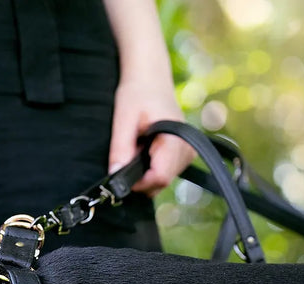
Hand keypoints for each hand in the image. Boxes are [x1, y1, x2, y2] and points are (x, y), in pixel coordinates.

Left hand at [109, 80, 194, 195]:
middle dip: (140, 177)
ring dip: (145, 172)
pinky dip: (151, 167)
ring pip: (163, 180)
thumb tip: (115, 175)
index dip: (139, 182)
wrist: (151, 80)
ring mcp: (188, 153)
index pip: (161, 177)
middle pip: (161, 182)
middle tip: (129, 153)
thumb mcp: (123, 118)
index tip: (123, 173)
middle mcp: (187, 148)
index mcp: (176, 139)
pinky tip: (145, 150)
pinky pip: (165, 173)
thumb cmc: (137, 93)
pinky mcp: (184, 154)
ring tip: (137, 147)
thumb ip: (120, 148)